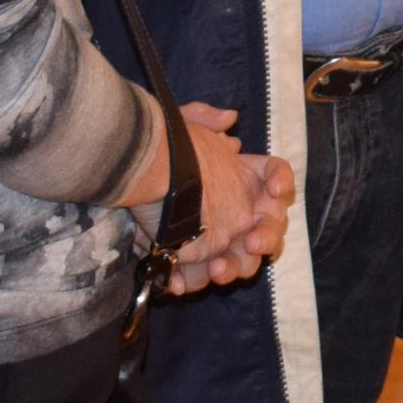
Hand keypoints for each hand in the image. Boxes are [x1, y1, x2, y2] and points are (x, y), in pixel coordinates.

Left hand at [168, 101, 294, 293]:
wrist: (122, 185)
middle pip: (270, 228)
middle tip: (251, 242)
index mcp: (239, 178)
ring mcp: (215, 240)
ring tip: (217, 271)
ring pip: (241, 263)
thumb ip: (204, 119)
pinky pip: (198, 279)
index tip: (274, 190)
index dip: (281, 181)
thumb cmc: (153, 158)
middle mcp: (235, 211)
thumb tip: (229, 119)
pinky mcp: (188, 262)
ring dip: (234, 268)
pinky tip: (178, 283)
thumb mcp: (172, 130)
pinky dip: (191, 283)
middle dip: (268, 238)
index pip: (274, 174)